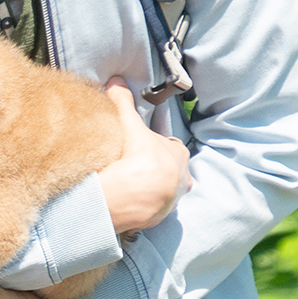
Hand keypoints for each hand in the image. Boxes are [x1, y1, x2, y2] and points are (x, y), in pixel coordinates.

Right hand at [96, 78, 190, 234]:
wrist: (133, 196)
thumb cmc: (138, 159)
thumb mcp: (129, 125)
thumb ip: (123, 103)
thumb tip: (116, 80)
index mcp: (179, 155)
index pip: (169, 147)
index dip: (154, 146)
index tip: (139, 148)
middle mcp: (181, 179)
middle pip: (168, 169)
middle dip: (154, 168)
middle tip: (132, 165)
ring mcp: (171, 200)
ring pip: (161, 190)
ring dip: (148, 188)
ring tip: (127, 184)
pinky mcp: (158, 217)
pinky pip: (150, 208)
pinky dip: (140, 204)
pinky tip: (125, 199)